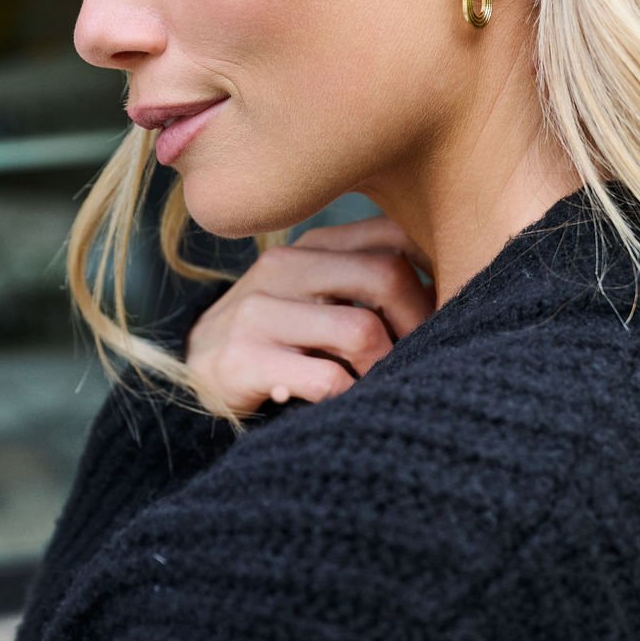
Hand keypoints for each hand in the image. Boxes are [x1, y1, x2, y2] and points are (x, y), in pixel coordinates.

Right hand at [183, 215, 435, 417]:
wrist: (193, 379)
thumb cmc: (278, 341)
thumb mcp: (317, 300)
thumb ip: (366, 286)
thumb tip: (446, 298)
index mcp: (310, 246)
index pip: (393, 236)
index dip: (433, 272)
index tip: (446, 309)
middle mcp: (283, 267)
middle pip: (386, 275)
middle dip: (418, 323)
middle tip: (423, 356)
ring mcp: (258, 310)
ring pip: (362, 330)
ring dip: (385, 367)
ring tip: (381, 385)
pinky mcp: (242, 358)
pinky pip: (327, 378)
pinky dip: (351, 397)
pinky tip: (347, 405)